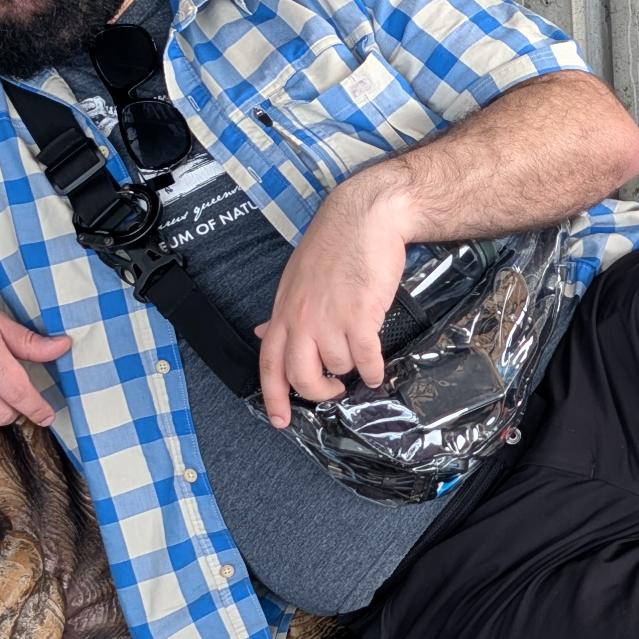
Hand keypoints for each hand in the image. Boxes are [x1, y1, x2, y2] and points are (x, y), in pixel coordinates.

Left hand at [253, 175, 413, 429]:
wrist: (366, 217)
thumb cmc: (334, 244)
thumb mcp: (296, 278)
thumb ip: (283, 312)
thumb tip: (262, 332)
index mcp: (285, 310)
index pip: (269, 363)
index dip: (273, 397)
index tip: (279, 420)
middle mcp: (303, 318)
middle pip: (301, 377)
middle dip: (320, 391)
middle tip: (333, 390)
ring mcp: (330, 319)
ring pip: (338, 367)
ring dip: (352, 368)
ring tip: (361, 354)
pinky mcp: (360, 316)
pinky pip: (365, 360)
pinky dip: (373, 371)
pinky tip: (376, 369)